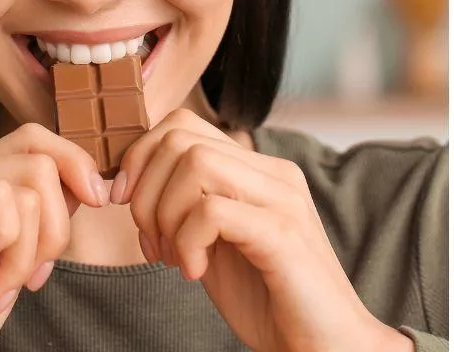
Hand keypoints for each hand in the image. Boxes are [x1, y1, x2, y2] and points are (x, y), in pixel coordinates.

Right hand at [0, 123, 107, 351]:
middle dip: (58, 224)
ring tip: (2, 290)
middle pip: (40, 159)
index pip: (35, 138)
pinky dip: (10, 250)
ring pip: (29, 184)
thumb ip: (44, 211)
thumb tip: (89, 178)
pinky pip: (1, 201)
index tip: (97, 202)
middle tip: (35, 276)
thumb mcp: (20, 253)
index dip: (76, 163)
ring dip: (31, 251)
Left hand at [113, 109, 408, 351]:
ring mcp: (282, 199)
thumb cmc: (269, 300)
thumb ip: (187, 207)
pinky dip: (187, 242)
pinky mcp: (283, 233)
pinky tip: (195, 272)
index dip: (140, 160)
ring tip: (174, 258)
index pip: (181, 124)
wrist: (324, 346)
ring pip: (194, 162)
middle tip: (152, 242)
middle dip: (145, 190)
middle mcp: (274, 173)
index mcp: (258, 170)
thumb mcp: (215, 243)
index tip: (130, 208)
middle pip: (180, 137)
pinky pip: (211, 210)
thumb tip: (129, 183)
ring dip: (165, 215)